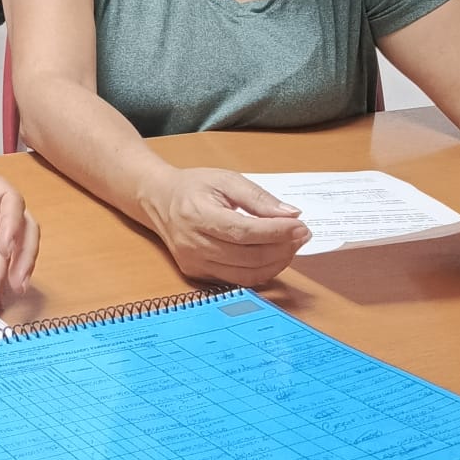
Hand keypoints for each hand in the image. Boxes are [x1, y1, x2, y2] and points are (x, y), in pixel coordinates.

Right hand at [141, 168, 310, 286]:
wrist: (158, 200)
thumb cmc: (193, 187)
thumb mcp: (225, 179)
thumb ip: (258, 197)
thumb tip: (290, 214)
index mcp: (197, 215)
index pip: (243, 231)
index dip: (276, 232)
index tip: (300, 226)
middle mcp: (192, 244)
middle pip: (248, 256)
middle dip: (282, 248)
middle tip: (301, 234)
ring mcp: (193, 263)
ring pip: (246, 274)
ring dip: (276, 262)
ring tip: (290, 245)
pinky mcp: (197, 274)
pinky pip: (237, 280)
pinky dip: (261, 271)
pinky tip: (272, 255)